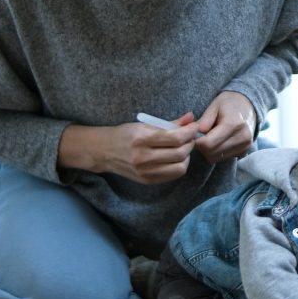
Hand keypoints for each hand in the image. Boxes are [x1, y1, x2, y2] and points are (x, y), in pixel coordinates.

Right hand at [57, 113, 199, 183]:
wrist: (104, 151)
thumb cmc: (125, 134)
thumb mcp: (145, 124)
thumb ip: (170, 123)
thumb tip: (190, 118)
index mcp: (142, 138)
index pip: (176, 138)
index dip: (190, 131)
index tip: (194, 126)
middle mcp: (143, 157)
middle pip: (180, 153)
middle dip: (190, 143)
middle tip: (190, 137)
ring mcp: (145, 171)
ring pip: (179, 168)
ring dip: (187, 157)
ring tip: (183, 148)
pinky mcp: (147, 180)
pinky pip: (172, 176)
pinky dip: (179, 166)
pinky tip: (176, 158)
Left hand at [195, 91, 256, 163]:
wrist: (248, 106)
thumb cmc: (229, 103)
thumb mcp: (214, 106)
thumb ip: (204, 121)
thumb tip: (195, 136)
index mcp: (233, 124)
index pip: (208, 143)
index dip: (196, 142)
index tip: (193, 135)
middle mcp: (242, 137)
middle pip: (212, 153)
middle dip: (201, 147)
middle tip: (200, 136)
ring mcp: (245, 145)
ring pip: (216, 158)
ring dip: (209, 151)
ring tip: (210, 138)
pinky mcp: (245, 151)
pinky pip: (224, 158)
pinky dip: (217, 152)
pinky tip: (219, 141)